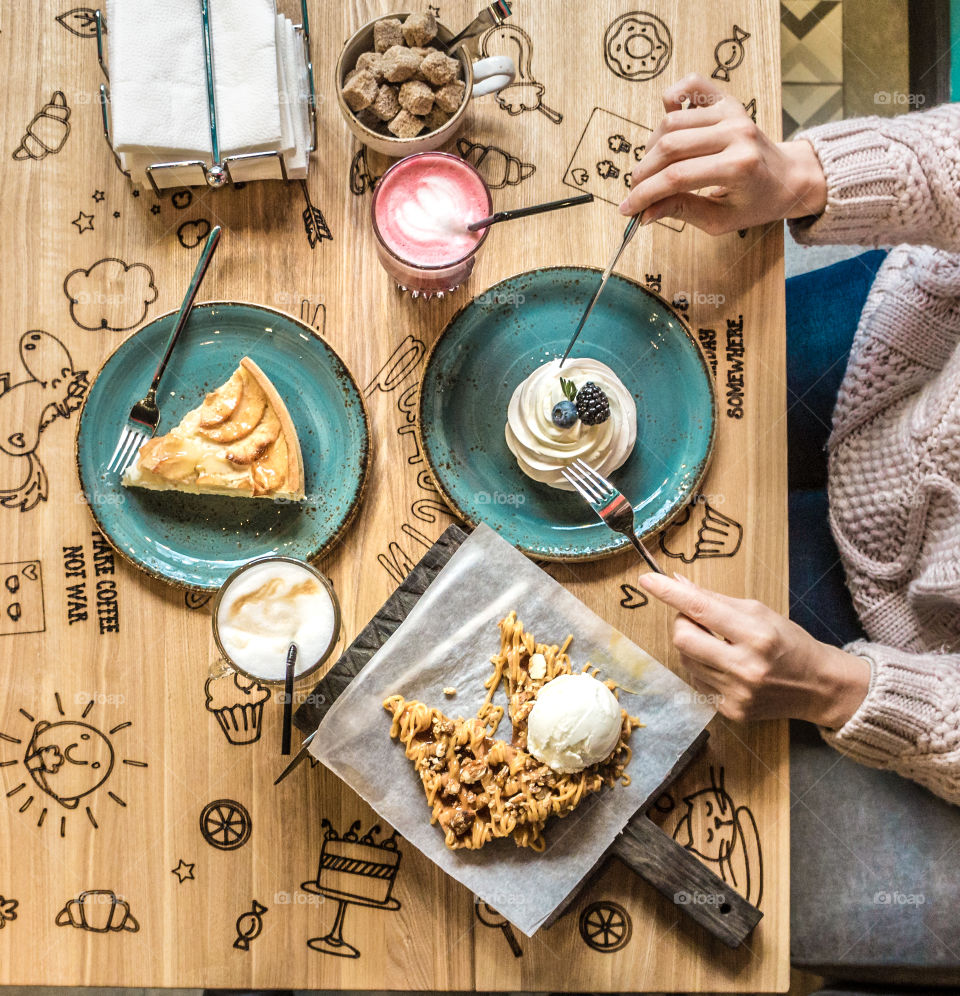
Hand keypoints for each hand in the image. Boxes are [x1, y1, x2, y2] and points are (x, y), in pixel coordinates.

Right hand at [619, 74, 826, 233]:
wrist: (788, 177)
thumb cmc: (755, 202)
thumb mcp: (719, 219)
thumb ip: (681, 210)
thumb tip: (644, 212)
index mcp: (738, 167)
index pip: (676, 178)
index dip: (645, 194)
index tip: (627, 208)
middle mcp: (735, 133)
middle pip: (670, 148)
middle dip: (643, 173)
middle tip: (635, 190)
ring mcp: (732, 112)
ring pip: (672, 123)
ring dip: (651, 147)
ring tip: (650, 167)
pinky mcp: (727, 100)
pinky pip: (691, 86)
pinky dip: (671, 97)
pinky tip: (665, 120)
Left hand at [636, 573, 869, 727]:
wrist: (818, 686)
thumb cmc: (789, 642)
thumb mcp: (759, 612)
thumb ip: (715, 599)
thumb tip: (677, 583)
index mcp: (757, 635)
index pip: (701, 609)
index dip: (670, 593)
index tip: (647, 580)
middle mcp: (746, 667)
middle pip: (683, 638)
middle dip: (682, 622)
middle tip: (698, 618)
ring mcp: (737, 693)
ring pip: (685, 659)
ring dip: (693, 646)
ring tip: (718, 644)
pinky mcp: (730, 711)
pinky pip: (697, 680)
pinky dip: (703, 668)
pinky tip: (726, 667)